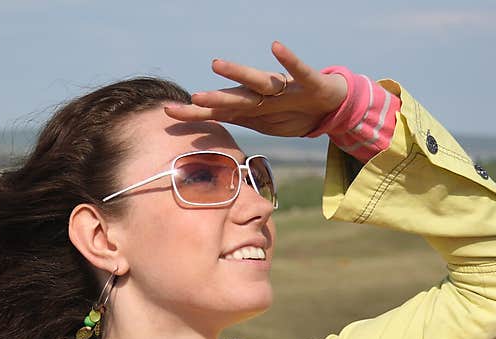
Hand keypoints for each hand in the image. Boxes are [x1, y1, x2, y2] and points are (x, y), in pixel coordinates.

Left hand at [164, 41, 348, 137]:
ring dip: (238, 74)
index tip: (167, 112)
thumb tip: (208, 134)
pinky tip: (276, 46)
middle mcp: (262, 95)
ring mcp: (282, 87)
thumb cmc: (290, 112)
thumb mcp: (260, 122)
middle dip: (213, 99)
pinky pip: (296, 70)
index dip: (194, 112)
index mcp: (250, 107)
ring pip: (257, 82)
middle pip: (233, 98)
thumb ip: (235, 121)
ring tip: (217, 65)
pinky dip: (288, 59)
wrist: (327, 105)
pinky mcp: (306, 83)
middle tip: (191, 98)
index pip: (217, 110)